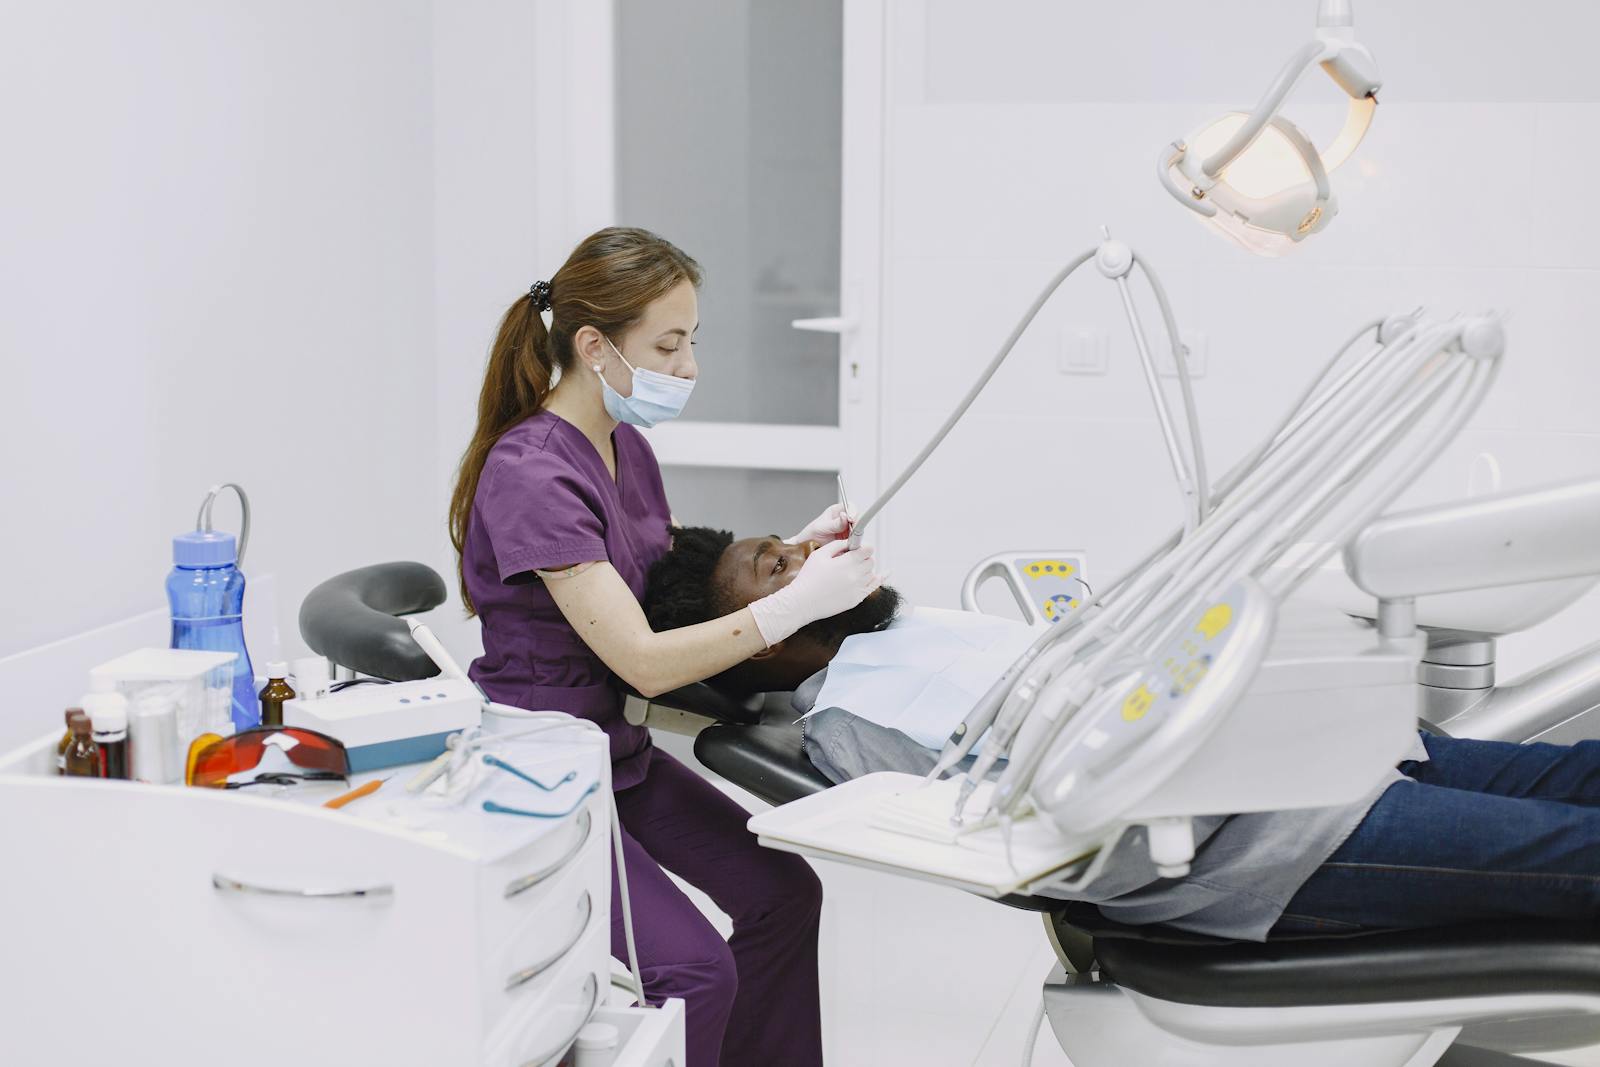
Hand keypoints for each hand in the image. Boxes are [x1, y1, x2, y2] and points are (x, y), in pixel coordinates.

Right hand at [747, 540, 881, 645]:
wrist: (802, 603)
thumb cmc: (808, 579)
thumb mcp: (819, 555)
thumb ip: (837, 545)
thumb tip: (850, 542)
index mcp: (847, 563)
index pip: (867, 550)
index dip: (863, 547)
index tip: (858, 548)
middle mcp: (855, 576)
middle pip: (870, 562)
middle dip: (863, 558)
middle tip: (851, 559)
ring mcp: (857, 589)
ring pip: (871, 573)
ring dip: (865, 569)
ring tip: (852, 569)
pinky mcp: (856, 599)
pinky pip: (873, 587)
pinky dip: (879, 579)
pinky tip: (885, 573)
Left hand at [784, 503, 853, 545]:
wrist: (807, 547)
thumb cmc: (811, 534)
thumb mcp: (821, 527)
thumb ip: (834, 523)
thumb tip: (844, 516)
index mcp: (836, 511)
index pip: (849, 506)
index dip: (853, 511)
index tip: (851, 519)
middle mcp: (843, 519)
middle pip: (856, 518)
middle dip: (856, 525)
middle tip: (852, 532)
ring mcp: (847, 529)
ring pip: (858, 530)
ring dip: (856, 535)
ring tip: (848, 541)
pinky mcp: (848, 539)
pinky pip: (856, 540)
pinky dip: (854, 543)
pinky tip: (848, 545)